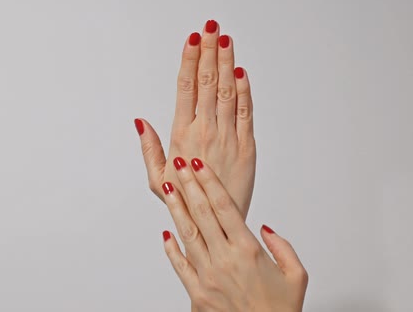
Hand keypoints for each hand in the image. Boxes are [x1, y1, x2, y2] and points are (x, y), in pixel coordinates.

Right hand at [135, 19, 255, 218]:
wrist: (218, 221)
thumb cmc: (186, 200)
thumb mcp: (156, 178)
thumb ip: (148, 147)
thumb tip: (140, 121)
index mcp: (182, 135)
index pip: (185, 89)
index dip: (189, 62)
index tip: (192, 41)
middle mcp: (205, 131)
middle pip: (206, 83)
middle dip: (208, 52)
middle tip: (210, 28)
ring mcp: (228, 136)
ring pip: (226, 92)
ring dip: (226, 63)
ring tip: (225, 40)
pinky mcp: (247, 145)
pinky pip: (245, 112)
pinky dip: (244, 91)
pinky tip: (241, 72)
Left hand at [160, 157, 307, 311]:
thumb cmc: (280, 311)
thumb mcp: (296, 276)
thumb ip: (282, 247)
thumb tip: (265, 228)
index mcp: (249, 250)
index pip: (224, 207)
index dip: (209, 182)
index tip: (199, 165)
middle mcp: (225, 259)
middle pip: (203, 213)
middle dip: (189, 185)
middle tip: (179, 164)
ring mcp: (208, 275)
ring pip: (188, 233)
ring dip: (176, 208)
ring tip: (169, 188)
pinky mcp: (197, 292)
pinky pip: (179, 265)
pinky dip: (171, 248)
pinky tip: (166, 233)